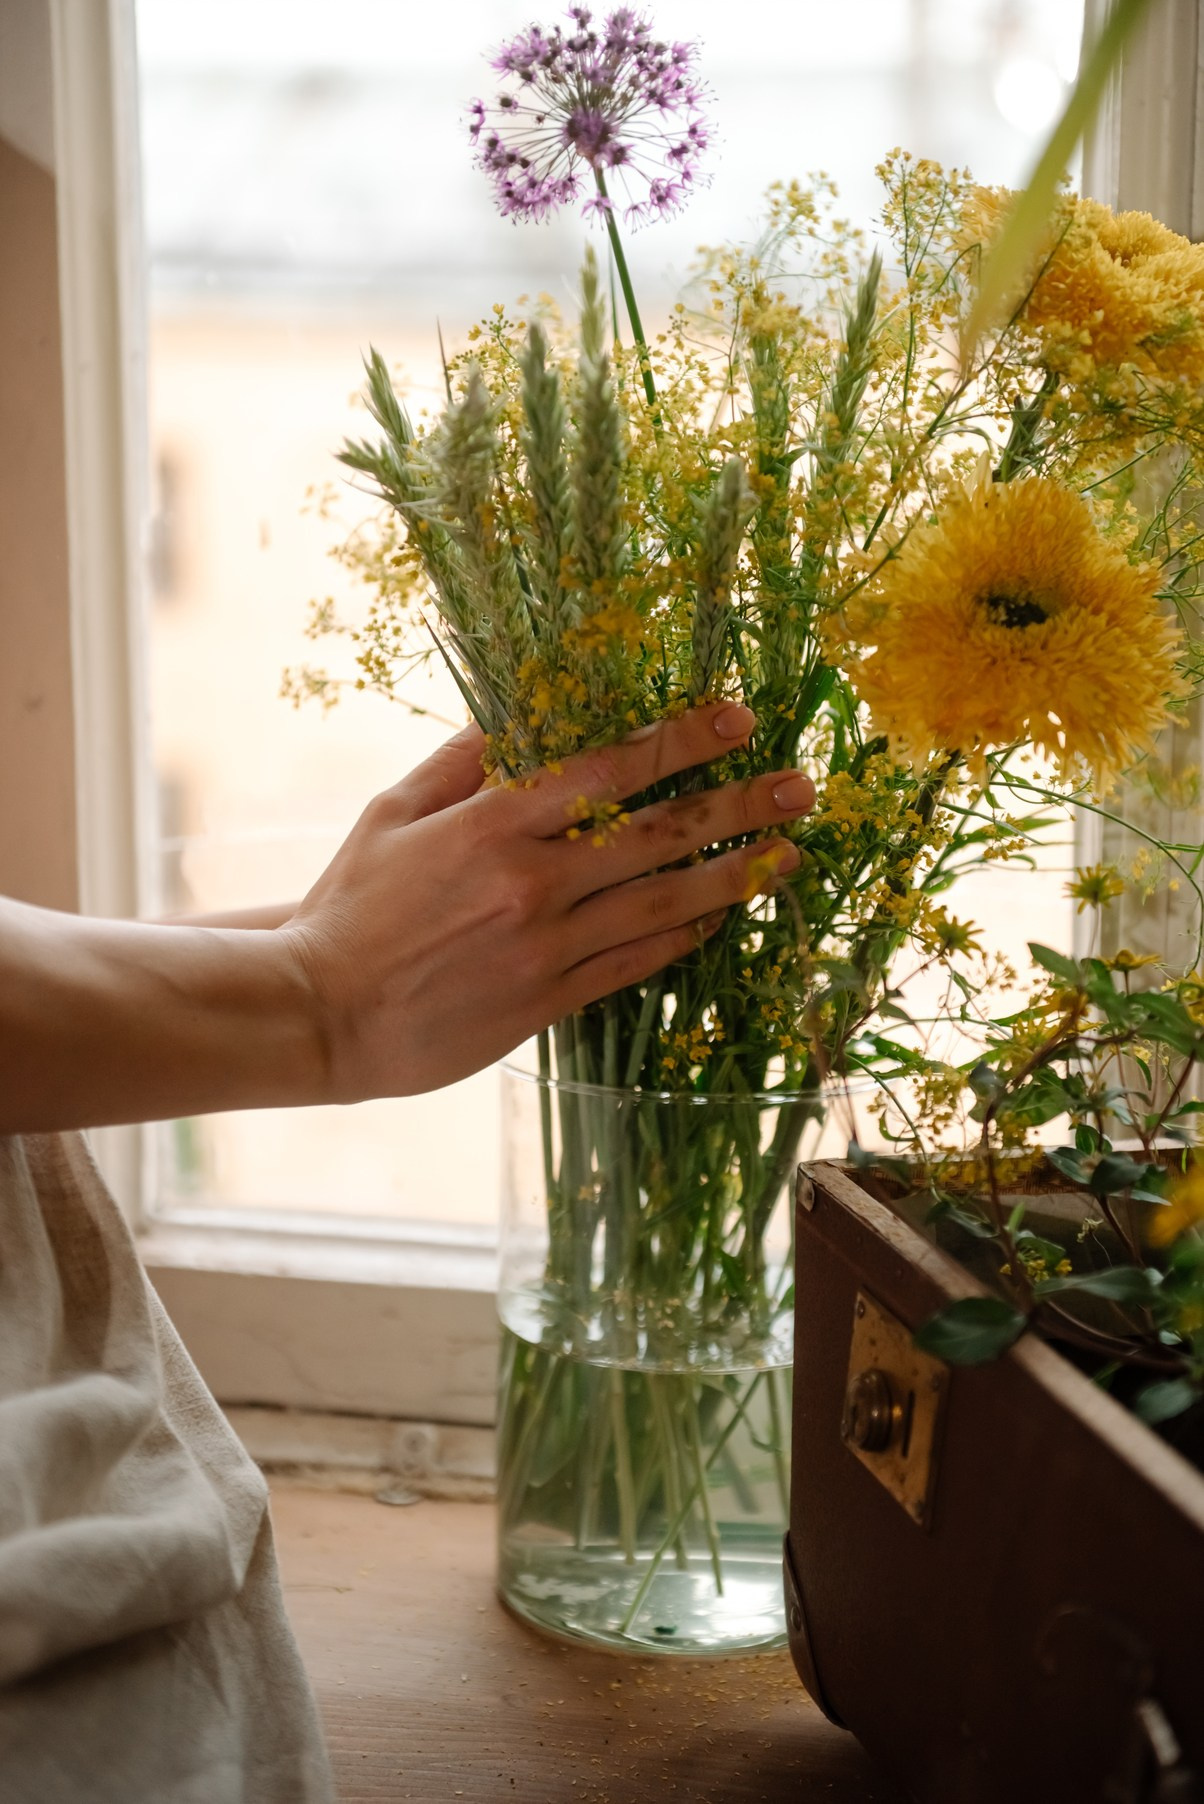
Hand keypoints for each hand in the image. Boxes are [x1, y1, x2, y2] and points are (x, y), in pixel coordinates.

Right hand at [281, 702, 814, 1097]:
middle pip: (658, 836)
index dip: (681, 741)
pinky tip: (721, 915)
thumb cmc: (348, 907)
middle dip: (738, 805)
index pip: (608, 770)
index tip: (737, 716)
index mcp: (491, 825)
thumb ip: (457, 767)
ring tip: (791, 855)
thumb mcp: (390, 815)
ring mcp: (548, 947)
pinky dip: (684, 935)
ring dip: (735, 875)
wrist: (319, 1013)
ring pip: (664, 903)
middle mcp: (532, 882)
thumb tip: (511, 722)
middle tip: (801, 786)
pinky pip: (637, 963)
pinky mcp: (550, 1001)